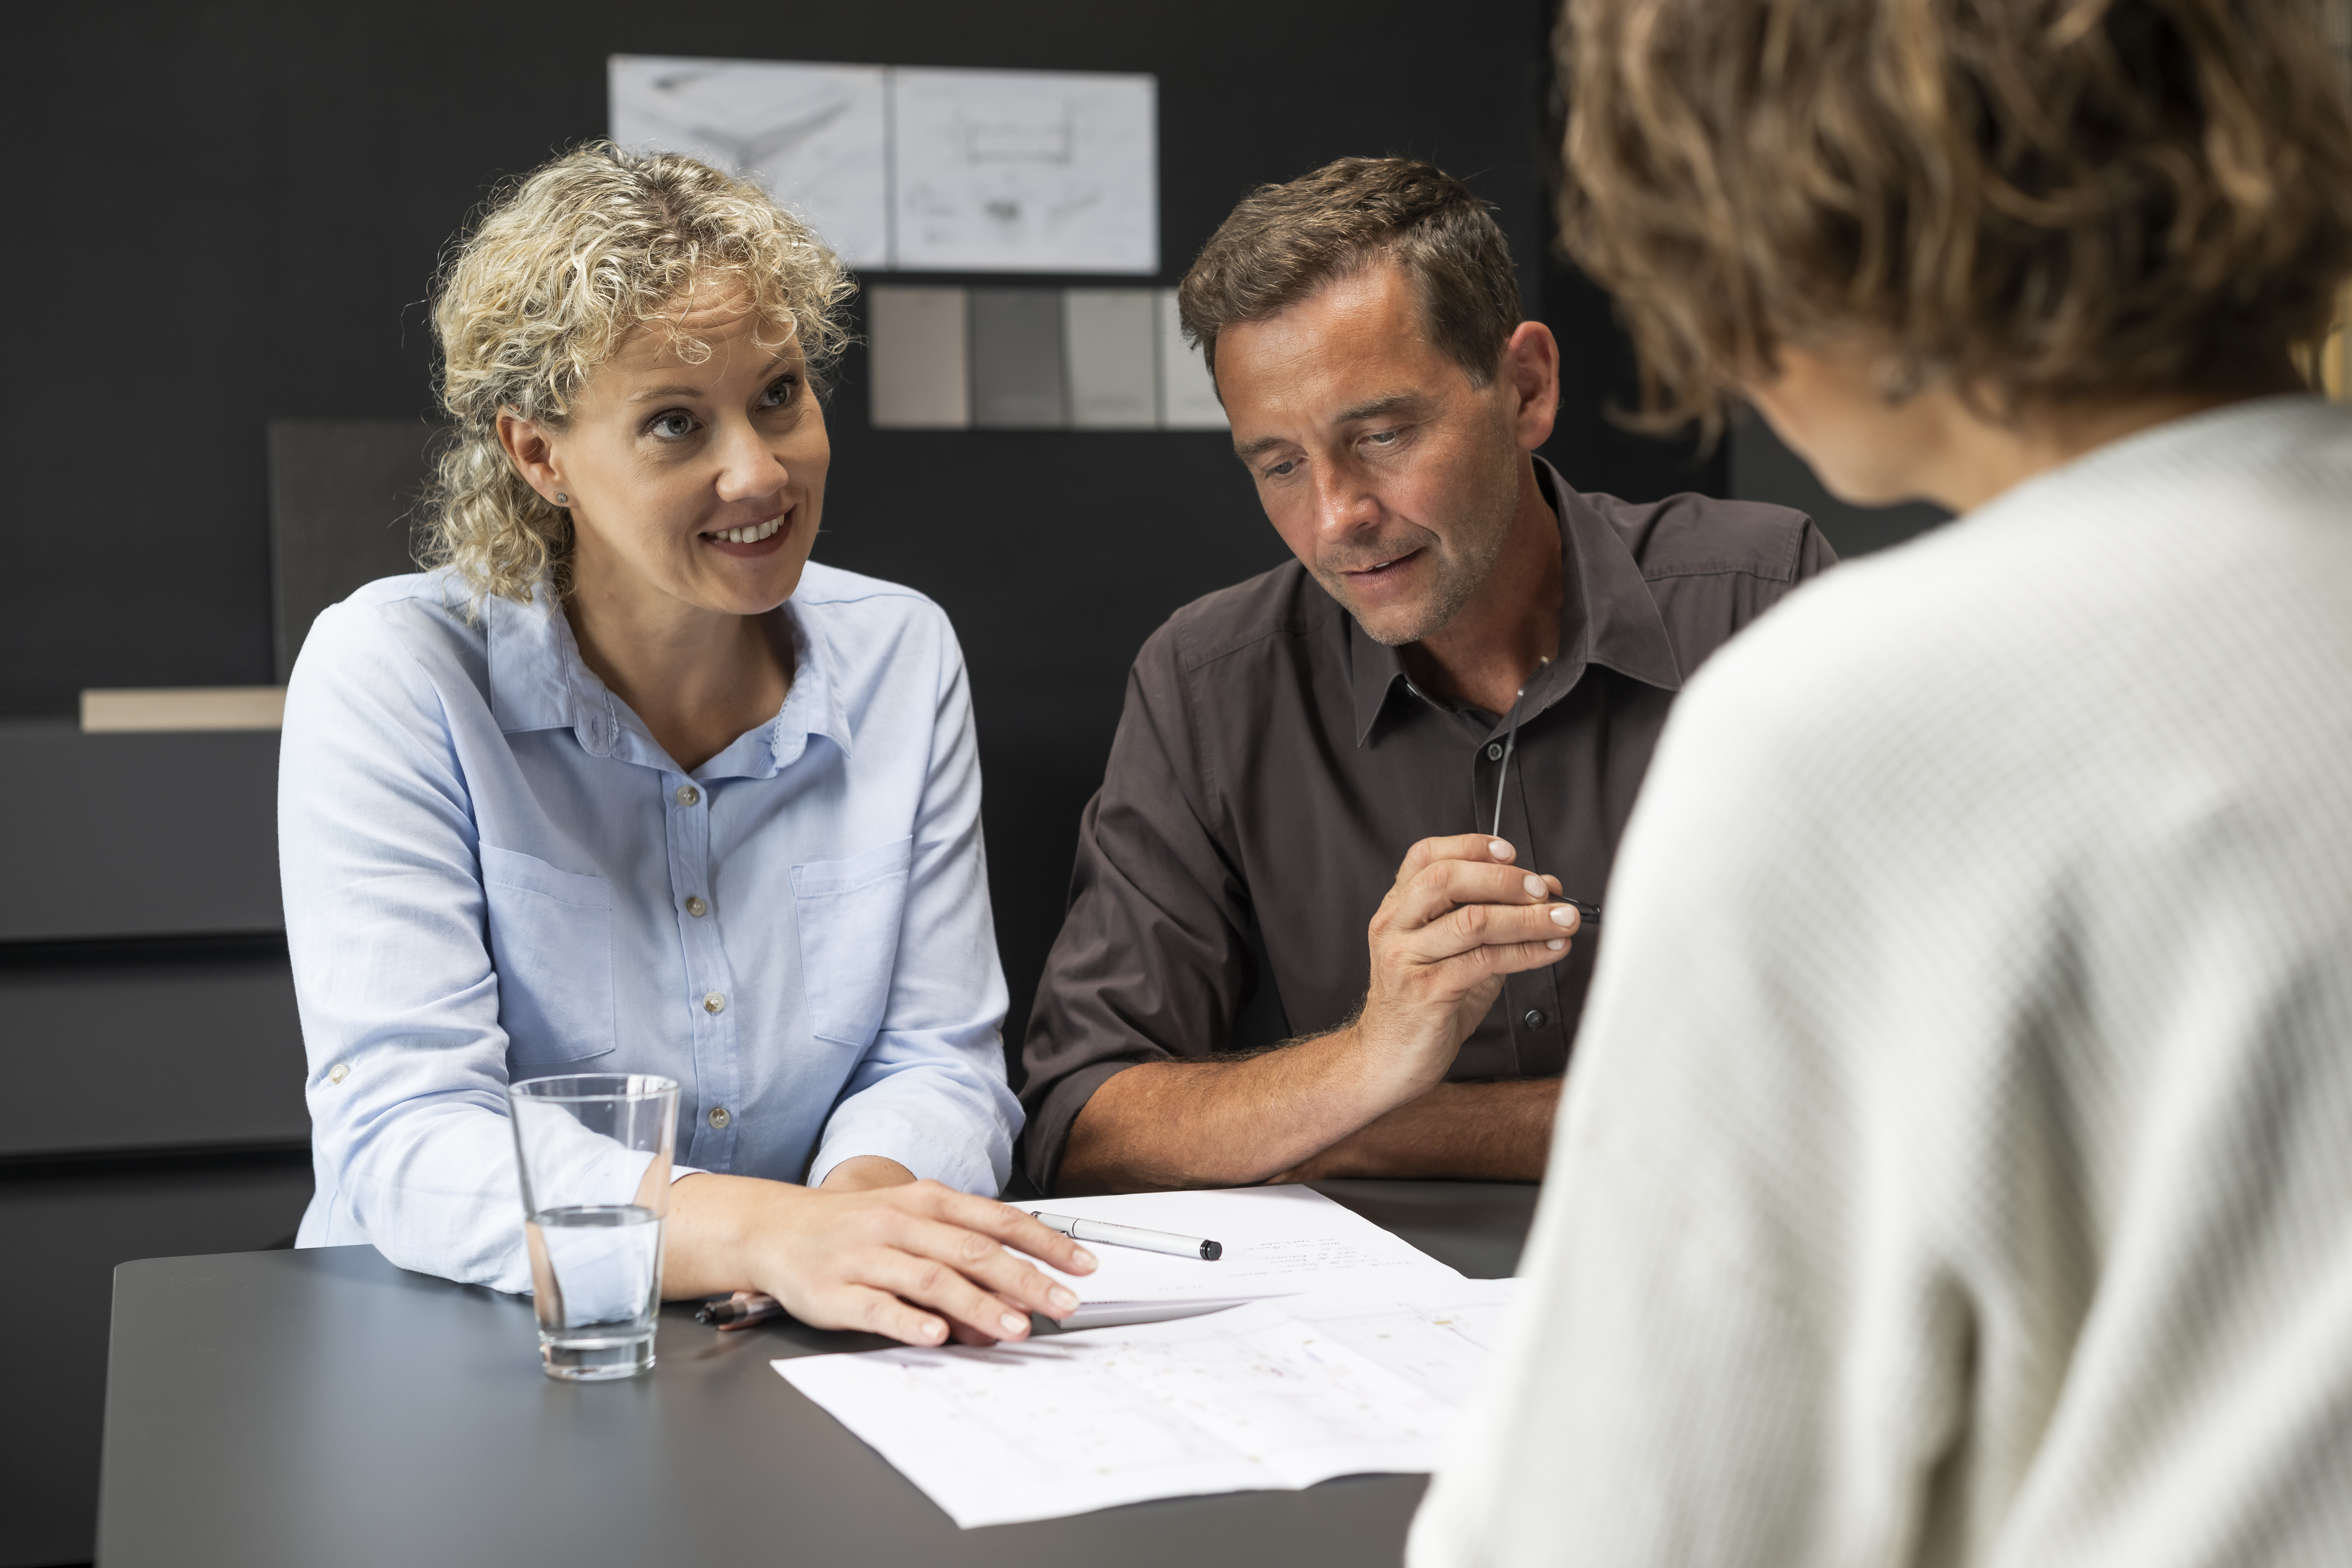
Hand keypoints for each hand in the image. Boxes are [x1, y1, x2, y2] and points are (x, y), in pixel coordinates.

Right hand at [667, 1172, 1096, 1347]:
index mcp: (926, 1201)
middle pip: (974, 1250)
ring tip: (1015, 1327)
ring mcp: (866, 1256)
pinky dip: (909, 1322)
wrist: (774, 1228)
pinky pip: (877, 1307)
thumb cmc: (854, 1227)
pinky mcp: (835, 1291)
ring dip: (978, 1304)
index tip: (1083, 1267)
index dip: (1046, 1243)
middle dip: (1026, 1280)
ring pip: (932, 1278)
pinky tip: (935, 1336)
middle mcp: (900, 1223)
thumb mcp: (912, 1225)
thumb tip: (1015, 1303)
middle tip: (1063, 1306)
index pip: (999, 1220)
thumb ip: (962, 1258)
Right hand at [1354, 834, 1579, 1096]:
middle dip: (1503, 879)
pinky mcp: (1426, 992)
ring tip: (1563, 920)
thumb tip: (1546, 892)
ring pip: (1472, 920)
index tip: (1511, 852)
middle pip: (1447, 879)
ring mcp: (1406, 958)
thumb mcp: (1454, 955)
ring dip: (1527, 918)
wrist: (1385, 1061)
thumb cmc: (1423, 1006)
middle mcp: (1394, 928)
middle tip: (1543, 890)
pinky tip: (1550, 950)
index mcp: (1397, 911)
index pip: (1425, 857)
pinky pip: (1484, 961)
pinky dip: (1526, 952)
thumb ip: (1493, 922)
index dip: (1470, 846)